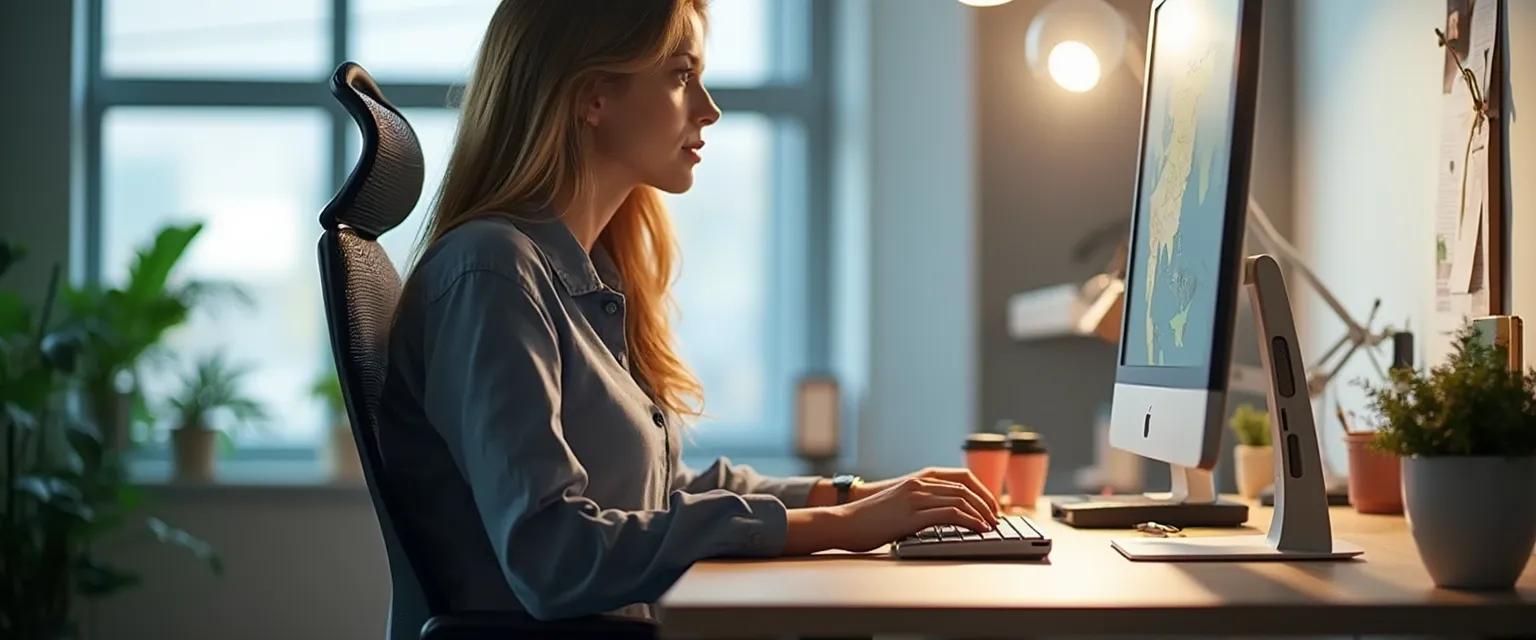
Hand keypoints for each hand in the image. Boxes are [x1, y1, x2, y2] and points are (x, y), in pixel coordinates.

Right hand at [825, 477, 998, 551]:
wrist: (844, 522)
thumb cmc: (869, 517)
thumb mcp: (899, 502)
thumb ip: (920, 502)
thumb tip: (942, 515)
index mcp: (918, 479)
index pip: (961, 477)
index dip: (981, 490)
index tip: (990, 505)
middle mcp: (919, 484)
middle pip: (965, 487)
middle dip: (986, 503)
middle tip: (996, 518)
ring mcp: (916, 497)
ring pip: (961, 499)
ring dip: (981, 513)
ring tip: (991, 526)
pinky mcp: (912, 515)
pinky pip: (950, 514)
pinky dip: (970, 521)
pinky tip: (978, 529)